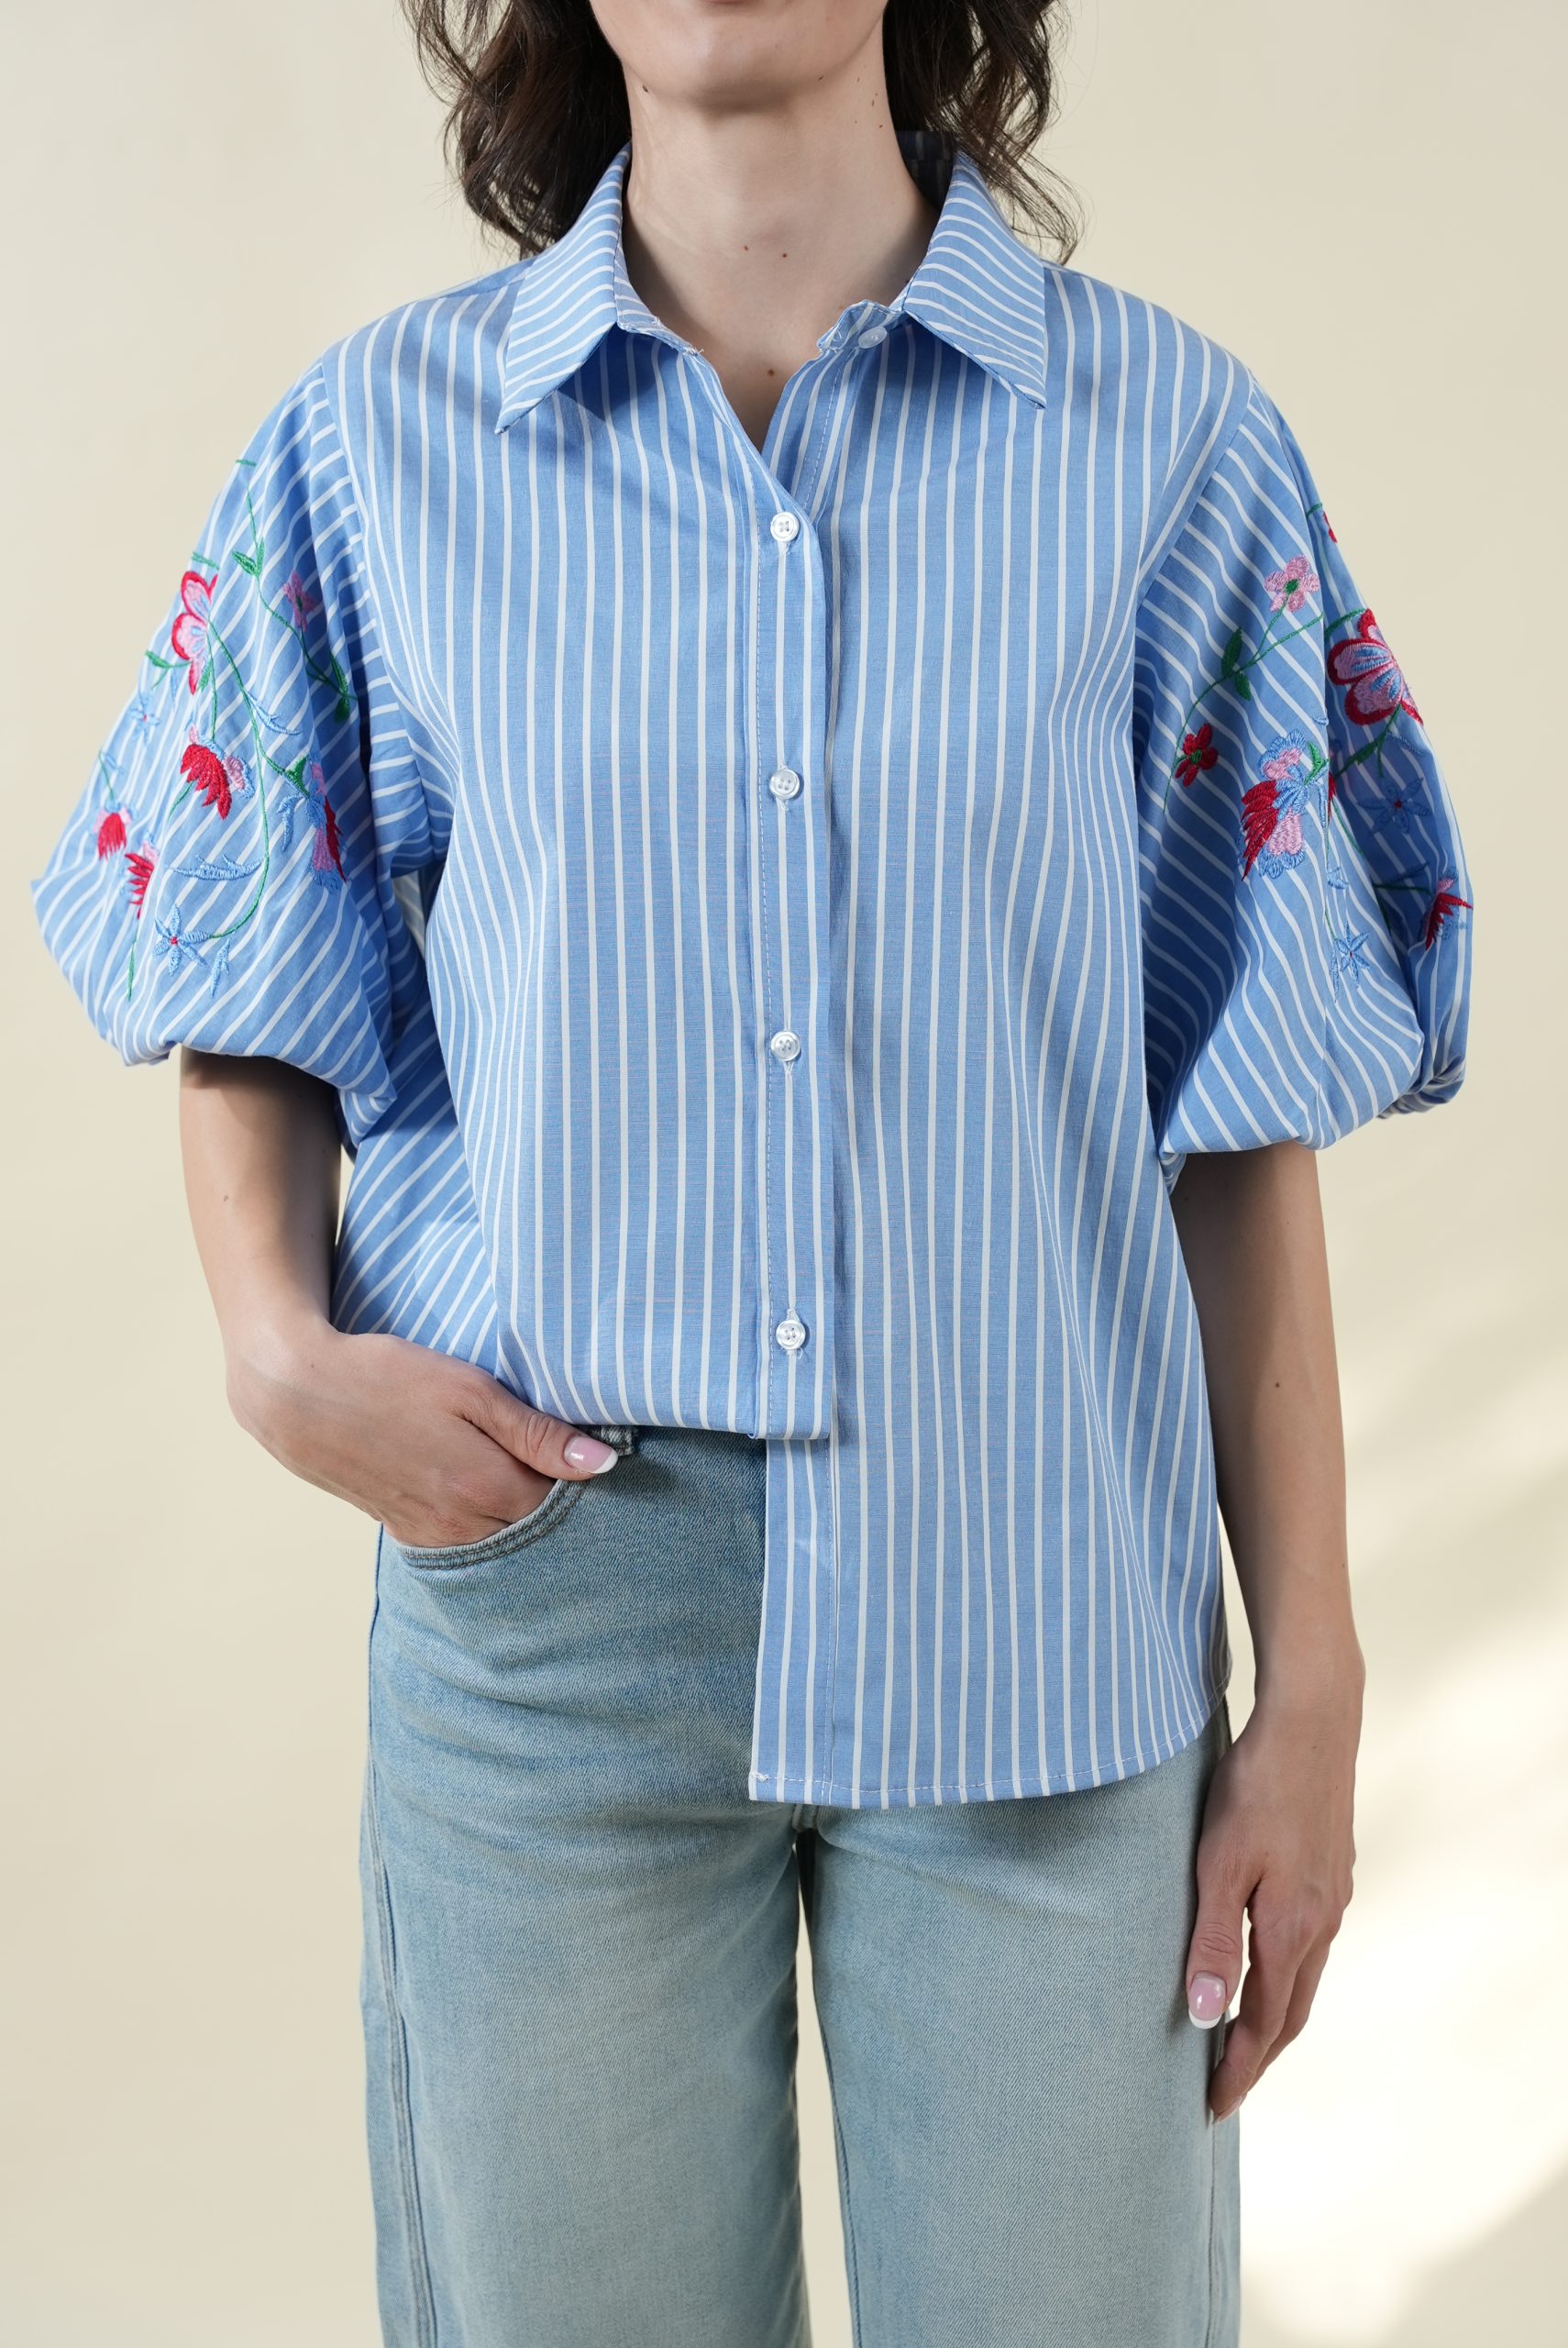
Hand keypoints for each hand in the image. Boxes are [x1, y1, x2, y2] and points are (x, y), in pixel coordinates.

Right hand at [225, 1315, 621, 1547]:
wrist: (297, 1394)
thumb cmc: (387, 1378)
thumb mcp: (471, 1390)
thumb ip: (538, 1433)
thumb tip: (606, 1464)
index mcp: (487, 1487)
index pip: (567, 1506)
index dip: (587, 1483)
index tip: (600, 1456)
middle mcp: (462, 1525)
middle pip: (537, 1532)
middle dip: (559, 1506)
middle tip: (569, 1467)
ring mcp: (431, 1534)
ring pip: (502, 1543)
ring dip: (521, 1518)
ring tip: (526, 1474)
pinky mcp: (406, 1531)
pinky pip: (464, 1544)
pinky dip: (484, 1526)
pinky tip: (486, 1494)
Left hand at [1184, 1672, 1361, 2122]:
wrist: (1311, 1723)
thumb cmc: (1255, 1788)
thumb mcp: (1219, 1863)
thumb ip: (1212, 1940)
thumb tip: (1206, 2017)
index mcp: (1292, 1929)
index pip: (1265, 2023)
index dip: (1238, 2069)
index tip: (1211, 2108)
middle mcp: (1321, 1922)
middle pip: (1291, 2012)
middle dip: (1256, 2056)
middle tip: (1221, 2090)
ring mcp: (1332, 1897)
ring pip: (1304, 1978)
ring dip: (1273, 2017)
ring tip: (1238, 2040)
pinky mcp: (1332, 1871)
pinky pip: (1309, 1944)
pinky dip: (1285, 1975)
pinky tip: (1266, 1966)